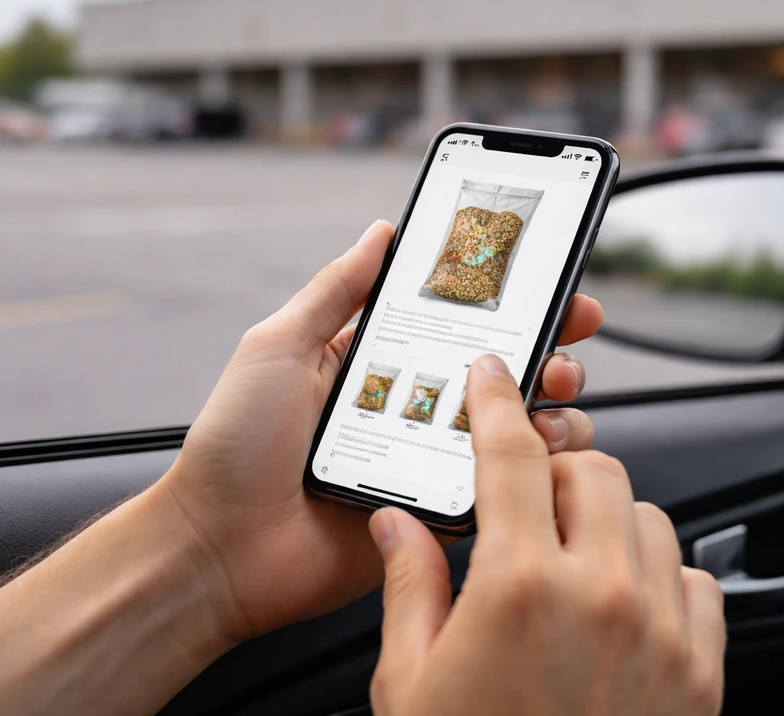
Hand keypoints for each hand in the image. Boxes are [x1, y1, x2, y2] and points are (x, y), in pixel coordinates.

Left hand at [159, 220, 603, 641]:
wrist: (217, 550)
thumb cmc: (233, 448)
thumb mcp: (277, 348)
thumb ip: (334, 292)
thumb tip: (381, 233)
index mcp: (378, 363)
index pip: (456, 322)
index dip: (506, 300)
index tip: (547, 279)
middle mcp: (413, 408)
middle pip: (499, 372)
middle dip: (547, 345)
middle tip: (567, 333)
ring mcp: (428, 461)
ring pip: (514, 428)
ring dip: (550, 403)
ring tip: (552, 390)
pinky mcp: (436, 512)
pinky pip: (500, 488)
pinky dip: (534, 469)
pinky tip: (539, 450)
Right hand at [368, 355, 726, 715]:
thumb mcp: (408, 685)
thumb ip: (407, 586)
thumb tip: (396, 523)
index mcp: (518, 589)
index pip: (511, 455)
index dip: (497, 402)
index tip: (492, 376)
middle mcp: (601, 596)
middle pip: (592, 470)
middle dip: (554, 471)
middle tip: (523, 507)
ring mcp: (661, 633)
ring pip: (649, 517)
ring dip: (607, 519)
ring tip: (569, 560)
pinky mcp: (700, 672)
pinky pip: (699, 579)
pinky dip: (664, 574)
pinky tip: (622, 604)